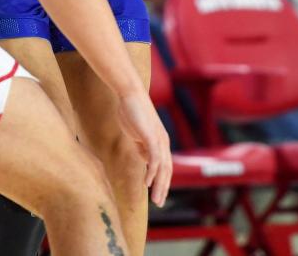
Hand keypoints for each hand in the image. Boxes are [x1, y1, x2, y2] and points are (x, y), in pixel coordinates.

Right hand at [116, 92, 171, 207]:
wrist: (130, 95)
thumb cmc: (132, 112)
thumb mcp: (138, 134)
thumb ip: (142, 147)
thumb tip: (146, 160)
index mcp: (160, 141)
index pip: (165, 166)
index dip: (162, 181)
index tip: (158, 194)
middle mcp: (163, 142)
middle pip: (167, 170)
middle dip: (163, 188)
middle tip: (159, 203)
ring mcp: (158, 139)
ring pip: (163, 167)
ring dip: (159, 185)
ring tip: (155, 199)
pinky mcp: (151, 136)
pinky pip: (154, 159)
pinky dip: (152, 172)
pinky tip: (147, 183)